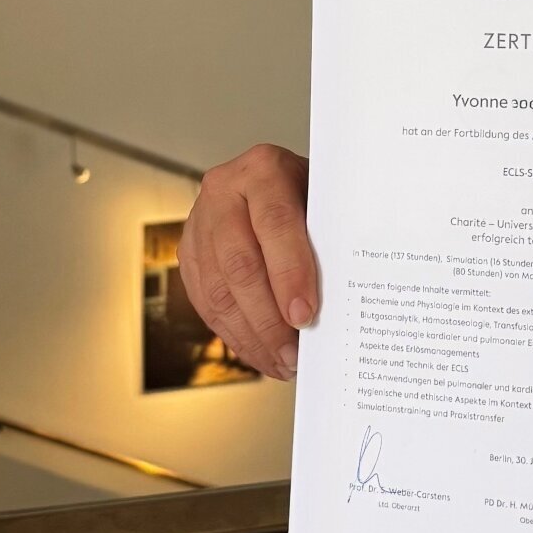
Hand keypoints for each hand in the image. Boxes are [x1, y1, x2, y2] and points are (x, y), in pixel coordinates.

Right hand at [179, 144, 317, 380]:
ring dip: (250, 336)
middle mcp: (224, 191)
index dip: (290, 273)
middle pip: (239, 264)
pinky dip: (234, 334)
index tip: (306, 315)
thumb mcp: (324, 198)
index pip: (275, 223)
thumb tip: (343, 298)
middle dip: (268, 318)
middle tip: (293, 354)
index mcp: (263, 169)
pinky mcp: (188, 253)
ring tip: (281, 363)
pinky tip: (260, 353)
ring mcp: (199, 223)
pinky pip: (206, 302)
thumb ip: (328, 236)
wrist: (274, 181)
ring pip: (217, 291)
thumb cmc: (308, 192)